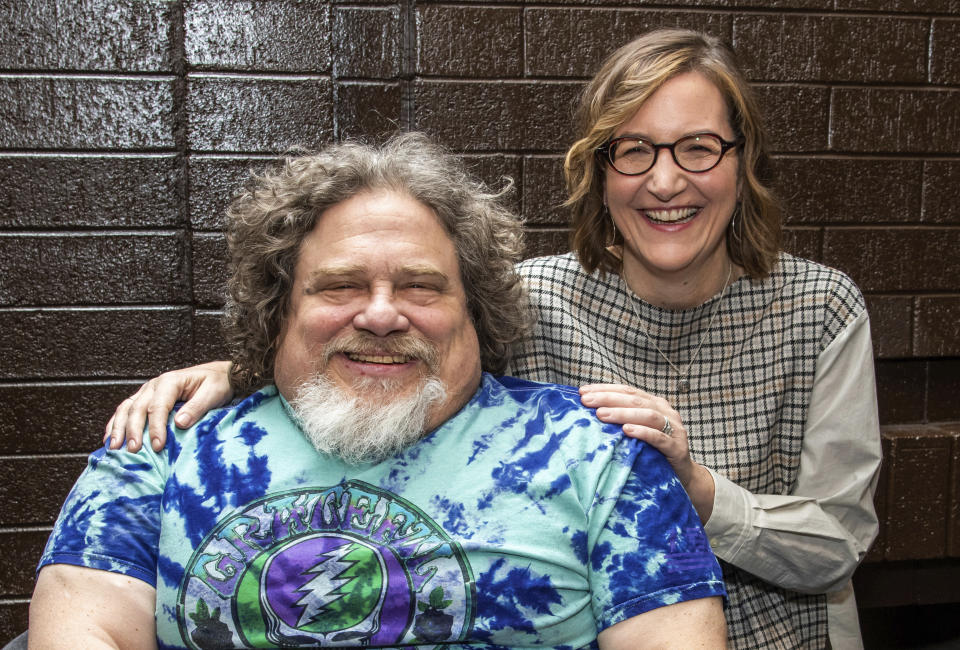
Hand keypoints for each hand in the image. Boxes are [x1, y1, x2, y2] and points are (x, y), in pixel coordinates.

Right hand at [104, 361, 233, 452]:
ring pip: (126, 408)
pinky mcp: (146, 399)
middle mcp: (155, 385)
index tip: (157, 446)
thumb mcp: (213, 393)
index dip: (156, 427)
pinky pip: (126, 410)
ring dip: (118, 428)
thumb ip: (197, 407)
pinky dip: (116, 424)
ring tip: (114, 448)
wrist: (220, 374)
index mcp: (171, 381)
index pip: (158, 406)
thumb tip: (179, 423)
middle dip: (133, 431)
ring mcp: (148, 391)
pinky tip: (111, 439)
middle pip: (137, 408)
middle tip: (133, 451)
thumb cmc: (217, 383)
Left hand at [580, 383, 714, 522]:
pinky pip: (659, 438)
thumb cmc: (654, 452)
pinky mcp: (677, 448)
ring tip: (601, 414)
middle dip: (608, 399)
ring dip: (623, 413)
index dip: (605, 389)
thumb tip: (589, 412)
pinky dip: (643, 432)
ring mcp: (674, 429)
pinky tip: (626, 430)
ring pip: (648, 415)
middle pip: (635, 400)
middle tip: (586, 401)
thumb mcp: (637, 432)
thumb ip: (622, 420)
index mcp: (655, 404)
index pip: (628, 391)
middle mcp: (666, 412)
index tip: (582, 391)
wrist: (683, 477)